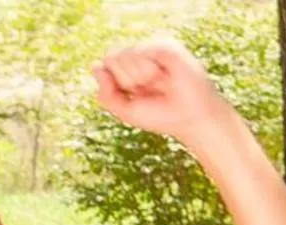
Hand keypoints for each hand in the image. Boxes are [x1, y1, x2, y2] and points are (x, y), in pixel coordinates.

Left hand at [93, 41, 227, 142]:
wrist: (188, 117)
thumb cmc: (159, 115)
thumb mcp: (125, 109)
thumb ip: (106, 93)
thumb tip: (96, 66)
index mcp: (129, 70)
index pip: (105, 64)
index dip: (115, 84)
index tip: (133, 95)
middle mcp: (141, 57)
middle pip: (112, 57)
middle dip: (126, 80)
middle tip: (147, 89)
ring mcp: (155, 50)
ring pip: (126, 54)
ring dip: (138, 76)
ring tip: (158, 82)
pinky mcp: (168, 46)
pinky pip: (143, 51)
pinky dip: (149, 68)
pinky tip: (163, 75)